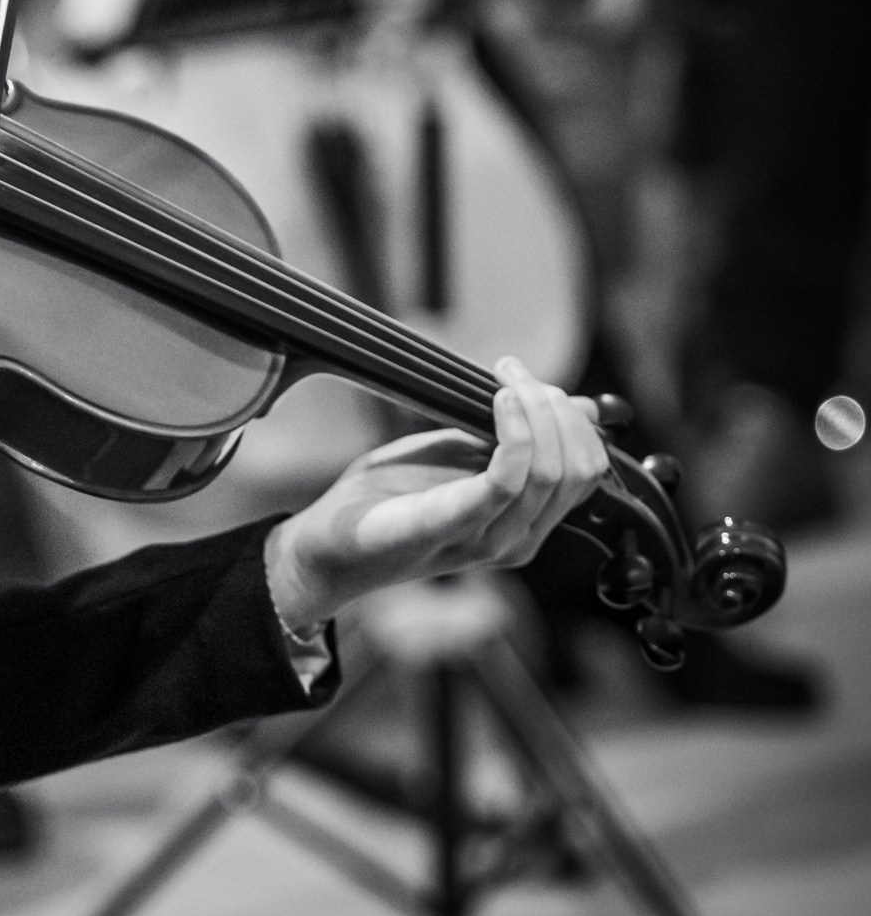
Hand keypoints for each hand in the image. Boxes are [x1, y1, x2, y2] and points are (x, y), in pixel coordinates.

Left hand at [266, 357, 610, 634]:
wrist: (328, 542)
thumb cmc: (389, 496)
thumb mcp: (459, 454)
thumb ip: (510, 436)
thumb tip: (577, 406)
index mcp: (525, 521)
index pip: (586, 468)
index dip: (569, 416)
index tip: (524, 378)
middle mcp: (520, 537)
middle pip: (577, 468)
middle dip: (555, 407)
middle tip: (511, 373)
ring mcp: (492, 539)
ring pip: (552, 471)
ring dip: (536, 409)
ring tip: (504, 380)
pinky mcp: (456, 526)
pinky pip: (509, 479)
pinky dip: (515, 431)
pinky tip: (499, 401)